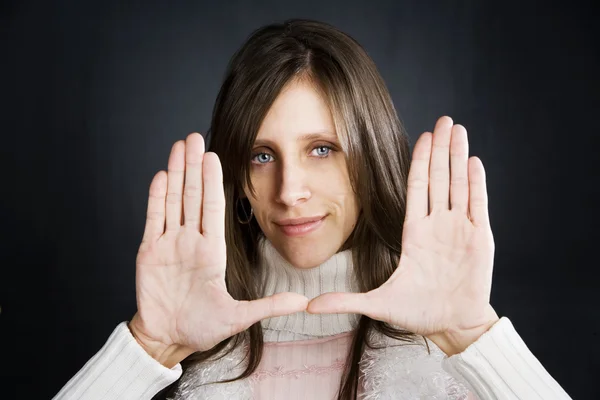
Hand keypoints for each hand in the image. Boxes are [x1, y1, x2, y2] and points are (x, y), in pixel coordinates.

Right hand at [130, 133, 307, 365]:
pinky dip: (156, 198)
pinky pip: (153, 220)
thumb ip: (269, 306)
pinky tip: (161, 175)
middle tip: (194, 137)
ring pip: (172, 201)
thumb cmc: (202, 328)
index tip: (215, 156)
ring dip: (175, 173)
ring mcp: (169, 244)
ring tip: (178, 147)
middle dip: (194, 167)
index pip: (213, 208)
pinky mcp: (149, 252)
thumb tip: (304, 303)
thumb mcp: (238, 318)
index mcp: (212, 251)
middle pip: (193, 196)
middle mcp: (191, 241)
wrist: (168, 340)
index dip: (214, 182)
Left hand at [307, 116, 498, 354]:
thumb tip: (308, 306)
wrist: (452, 326)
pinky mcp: (479, 239)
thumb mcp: (378, 304)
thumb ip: (345, 301)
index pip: (417, 188)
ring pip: (459, 184)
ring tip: (458, 130)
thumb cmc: (418, 313)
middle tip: (444, 120)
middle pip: (439, 178)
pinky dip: (476, 183)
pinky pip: (477, 205)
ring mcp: (459, 230)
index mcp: (415, 233)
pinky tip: (473, 160)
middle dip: (441, 148)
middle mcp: (438, 225)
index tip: (420, 137)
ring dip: (458, 157)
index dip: (419, 162)